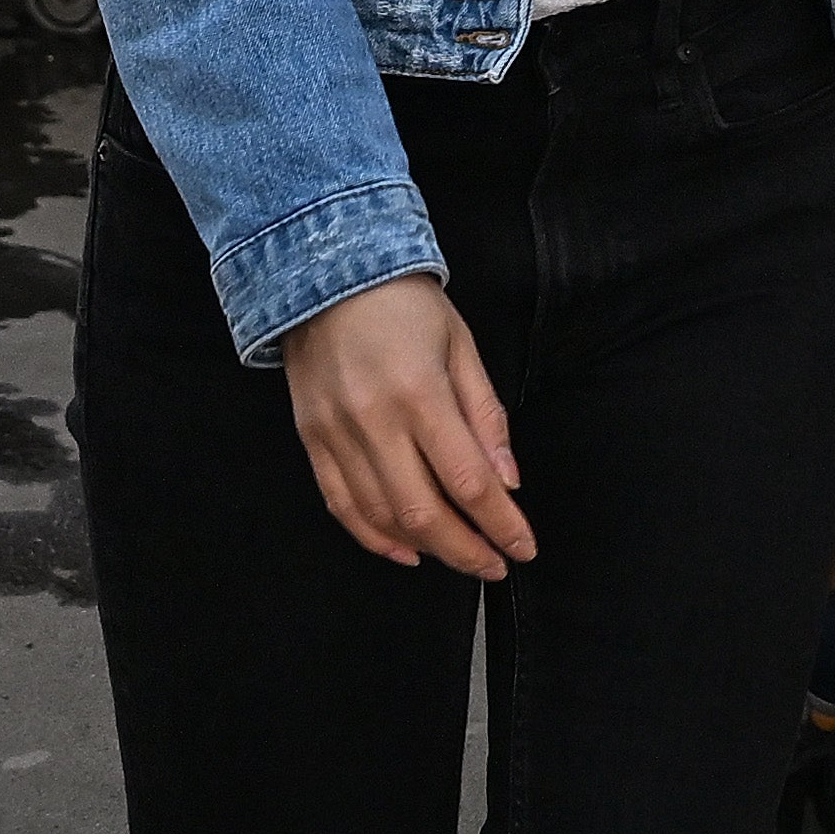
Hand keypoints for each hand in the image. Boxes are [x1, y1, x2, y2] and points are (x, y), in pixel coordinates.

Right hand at [281, 276, 532, 576]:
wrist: (323, 269)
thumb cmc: (402, 304)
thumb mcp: (461, 346)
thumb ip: (485, 417)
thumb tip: (506, 482)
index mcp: (419, 394)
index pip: (469, 482)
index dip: (501, 525)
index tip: (523, 547)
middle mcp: (373, 421)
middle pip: (425, 513)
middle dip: (468, 552)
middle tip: (496, 565)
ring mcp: (336, 434)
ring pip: (382, 518)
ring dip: (427, 549)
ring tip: (460, 556)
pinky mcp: (311, 440)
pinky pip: (341, 506)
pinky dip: (375, 538)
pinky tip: (406, 551)